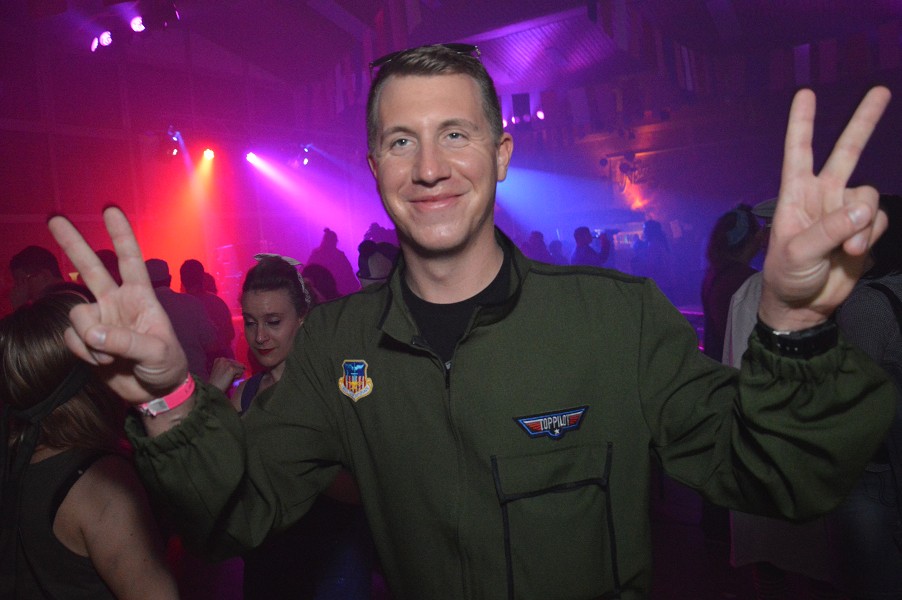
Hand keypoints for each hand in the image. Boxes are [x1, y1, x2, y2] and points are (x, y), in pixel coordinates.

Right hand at [48, 207, 187, 403]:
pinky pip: (71, 338)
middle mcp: (117, 302)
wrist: (155, 392)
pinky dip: (85, 352)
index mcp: (141, 297)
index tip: (110, 210)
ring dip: (91, 338)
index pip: (130, 261)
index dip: (121, 236)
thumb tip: (94, 334)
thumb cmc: (167, 365)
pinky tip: (103, 362)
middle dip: (73, 244)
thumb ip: (128, 341)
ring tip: (113, 356)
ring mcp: (100, 320)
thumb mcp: (157, 352)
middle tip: (54, 218)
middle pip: (91, 268)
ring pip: (77, 314)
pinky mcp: (87, 340)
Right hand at [209, 357, 246, 393]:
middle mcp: (223, 359)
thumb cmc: (217, 382)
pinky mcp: (232, 369)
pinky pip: (241, 371)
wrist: (214, 389)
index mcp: (219, 359)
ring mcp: (228, 363)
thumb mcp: (220, 371)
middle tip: (233, 377)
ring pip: (240, 367)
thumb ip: (227, 367)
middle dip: (237, 370)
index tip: (231, 372)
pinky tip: (233, 380)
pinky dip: (239, 376)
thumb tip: (240, 368)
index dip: (233, 367)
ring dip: (237, 373)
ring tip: (230, 379)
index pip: (231, 361)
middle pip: (236, 363)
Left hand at [759, 86, 891, 330]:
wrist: (804, 306)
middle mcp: (822, 196)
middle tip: (881, 91)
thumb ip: (831, 229)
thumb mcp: (799, 252)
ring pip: (869, 196)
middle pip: (847, 151)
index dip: (802, 123)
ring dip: (864, 222)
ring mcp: (844, 212)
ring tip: (847, 250)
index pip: (798, 152)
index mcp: (795, 194)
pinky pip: (877, 221)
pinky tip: (854, 254)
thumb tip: (865, 207)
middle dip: (863, 122)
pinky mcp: (862, 231)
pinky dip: (870, 236)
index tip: (805, 93)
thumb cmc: (787, 275)